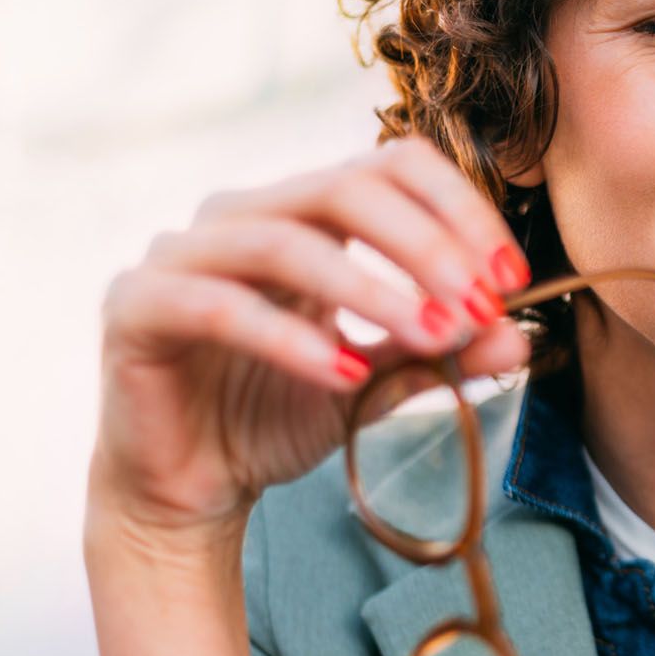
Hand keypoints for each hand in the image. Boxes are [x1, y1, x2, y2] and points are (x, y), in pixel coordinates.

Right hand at [89, 136, 533, 560]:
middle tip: (477, 306)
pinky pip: (219, 306)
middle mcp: (241, 214)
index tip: (510, 280)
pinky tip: (345, 375)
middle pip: (344, 188)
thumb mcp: (378, 384)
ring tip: (429, 337)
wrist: (190, 489)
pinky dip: (291, 339)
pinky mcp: (137, 305)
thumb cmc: (279, 417)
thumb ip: (439, 353)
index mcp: (303, 213)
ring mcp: (182, 253)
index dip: (459, 211)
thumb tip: (517, 337)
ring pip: (284, 241)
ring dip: (369, 289)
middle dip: (424, 245)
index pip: (390, 166)